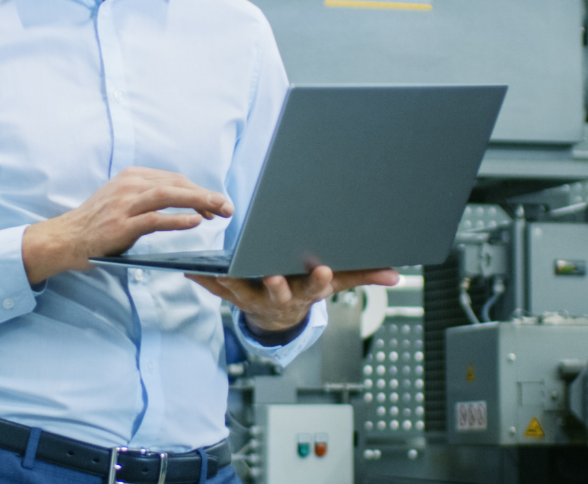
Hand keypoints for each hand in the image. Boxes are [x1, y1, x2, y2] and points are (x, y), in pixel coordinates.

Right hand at [21, 167, 232, 284]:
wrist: (65, 239)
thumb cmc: (97, 224)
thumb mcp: (123, 201)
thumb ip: (149, 198)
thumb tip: (185, 203)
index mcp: (132, 177)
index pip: (175, 179)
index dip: (199, 190)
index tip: (216, 203)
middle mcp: (129, 185)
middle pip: (176, 184)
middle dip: (206, 195)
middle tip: (227, 208)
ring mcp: (124, 204)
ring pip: (168, 196)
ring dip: (198, 202)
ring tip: (218, 211)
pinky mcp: (121, 225)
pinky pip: (154, 219)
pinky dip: (176, 220)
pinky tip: (194, 222)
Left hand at [187, 266, 399, 332]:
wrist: (277, 317)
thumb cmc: (306, 288)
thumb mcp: (336, 283)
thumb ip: (363, 277)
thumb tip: (396, 276)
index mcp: (305, 292)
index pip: (316, 287)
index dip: (319, 280)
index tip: (322, 269)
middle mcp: (280, 297)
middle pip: (279, 291)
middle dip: (277, 285)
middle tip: (273, 276)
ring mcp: (255, 298)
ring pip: (244, 291)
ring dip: (232, 282)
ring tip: (223, 270)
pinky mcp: (233, 296)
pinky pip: (217, 290)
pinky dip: (205, 281)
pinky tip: (192, 269)